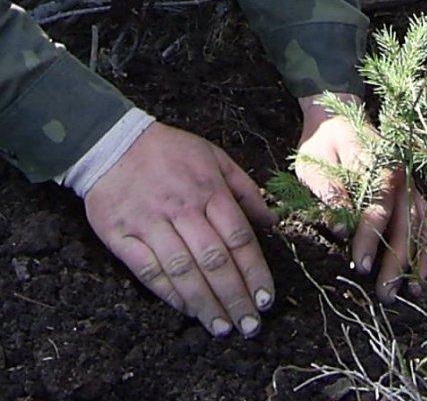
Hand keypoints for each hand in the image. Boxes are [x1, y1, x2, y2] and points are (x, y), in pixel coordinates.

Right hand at [84, 123, 276, 337]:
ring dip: (206, 303)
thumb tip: (272, 223)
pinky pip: (148, 271)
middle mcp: (182, 209)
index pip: (239, 238)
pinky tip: (187, 310)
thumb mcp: (216, 157)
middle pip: (214, 260)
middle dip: (235, 296)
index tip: (265, 298)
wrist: (110, 142)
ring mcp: (150, 223)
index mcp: (209, 190)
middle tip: (250, 324)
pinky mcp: (122, 236)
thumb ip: (246, 190)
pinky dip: (169, 294)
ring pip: (183, 270)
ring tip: (223, 327)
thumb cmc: (170, 151)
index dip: (255, 272)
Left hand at [296, 94, 426, 302]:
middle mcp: (401, 173)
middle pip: (405, 221)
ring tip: (414, 292)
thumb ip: (327, 190)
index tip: (360, 265)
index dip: (370, 237)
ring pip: (423, 223)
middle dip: (397, 260)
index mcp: (376, 163)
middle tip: (386, 294)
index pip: (376, 206)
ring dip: (420, 258)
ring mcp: (410, 181)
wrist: (338, 115)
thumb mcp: (313, 162)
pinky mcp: (412, 189)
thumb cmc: (322, 142)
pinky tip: (426, 270)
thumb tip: (339, 228)